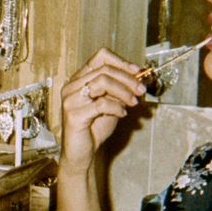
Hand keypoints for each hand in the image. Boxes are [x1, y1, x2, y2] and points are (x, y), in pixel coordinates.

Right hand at [58, 49, 145, 175]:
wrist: (82, 153)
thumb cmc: (95, 128)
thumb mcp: (111, 103)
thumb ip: (120, 90)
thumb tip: (140, 77)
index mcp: (79, 79)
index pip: (100, 57)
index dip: (121, 62)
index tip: (137, 71)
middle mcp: (72, 86)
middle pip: (105, 69)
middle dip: (128, 79)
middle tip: (141, 90)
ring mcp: (70, 100)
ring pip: (102, 82)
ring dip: (123, 91)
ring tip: (133, 102)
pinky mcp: (74, 115)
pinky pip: (101, 104)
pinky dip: (116, 107)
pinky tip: (122, 114)